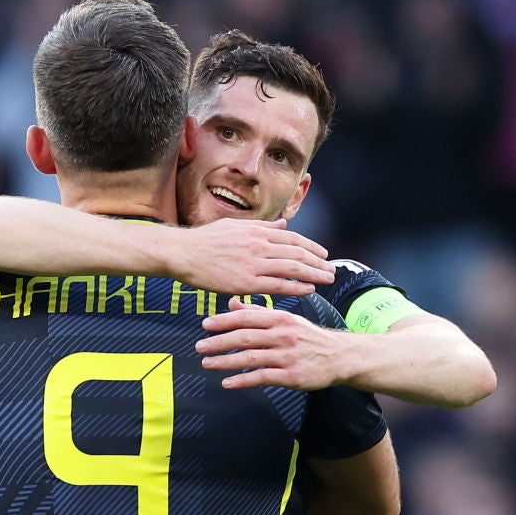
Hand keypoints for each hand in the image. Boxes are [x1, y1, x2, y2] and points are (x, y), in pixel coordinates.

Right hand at [175, 219, 334, 295]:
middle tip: (331, 270)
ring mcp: (253, 264)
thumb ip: (261, 227)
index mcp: (257, 231)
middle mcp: (259, 245)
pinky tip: (308, 289)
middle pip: (297, 253)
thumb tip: (282, 225)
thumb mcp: (236, 226)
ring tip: (326, 280)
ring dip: (313, 274)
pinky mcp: (245, 282)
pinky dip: (296, 287)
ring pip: (292, 268)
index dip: (311, 247)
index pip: (292, 238)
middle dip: (318, 262)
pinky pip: (277, 285)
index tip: (323, 255)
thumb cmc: (206, 240)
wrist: (184, 253)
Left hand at [196, 298, 344, 389]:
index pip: (248, 317)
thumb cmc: (308, 337)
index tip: (205, 324)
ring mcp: (287, 356)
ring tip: (207, 363)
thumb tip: (232, 304)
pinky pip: (262, 377)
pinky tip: (227, 383)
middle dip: (219, 341)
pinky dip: (242, 380)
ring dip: (226, 361)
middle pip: (245, 337)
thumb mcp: (286, 319)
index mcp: (280, 319)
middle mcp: (283, 335)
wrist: (339, 357)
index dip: (225, 321)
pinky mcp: (291, 375)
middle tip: (199, 346)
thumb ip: (258, 312)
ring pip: (251, 357)